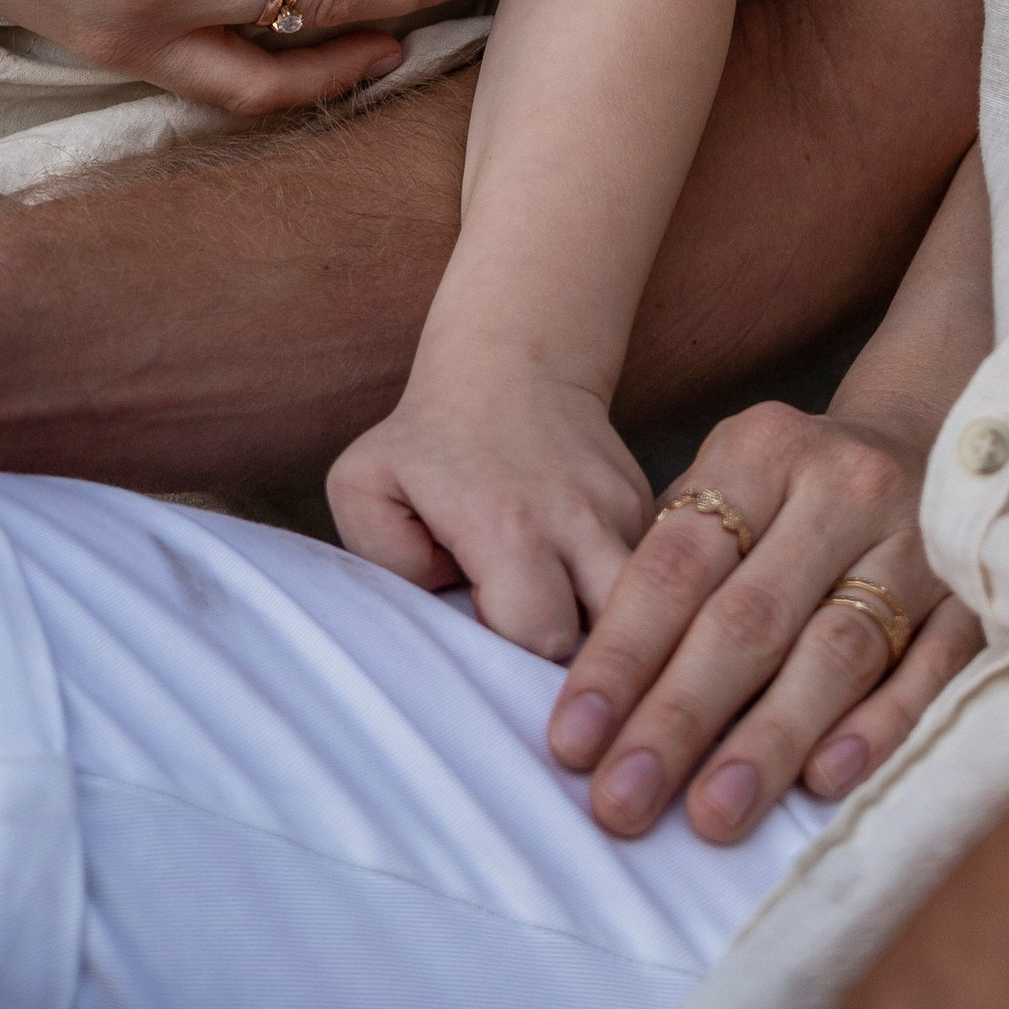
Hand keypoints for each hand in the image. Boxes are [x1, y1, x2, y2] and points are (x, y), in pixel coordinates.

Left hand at [328, 366, 654, 661]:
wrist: (509, 362)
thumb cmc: (428, 438)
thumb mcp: (365, 487)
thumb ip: (383, 560)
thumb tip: (440, 607)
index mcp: (507, 526)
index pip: (536, 635)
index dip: (511, 645)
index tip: (485, 615)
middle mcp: (578, 519)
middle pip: (606, 631)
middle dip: (570, 644)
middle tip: (528, 618)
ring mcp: (620, 509)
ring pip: (640, 604)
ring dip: (604, 617)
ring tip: (561, 605)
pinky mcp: (642, 503)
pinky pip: (643, 572)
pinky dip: (617, 585)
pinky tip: (579, 572)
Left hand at [544, 398, 983, 841]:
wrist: (930, 435)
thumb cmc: (795, 490)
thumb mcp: (728, 484)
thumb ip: (672, 566)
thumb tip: (596, 701)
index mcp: (762, 451)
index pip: (677, 565)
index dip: (622, 658)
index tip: (572, 743)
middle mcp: (841, 487)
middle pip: (750, 617)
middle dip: (678, 718)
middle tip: (623, 800)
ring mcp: (916, 540)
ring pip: (836, 652)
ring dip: (770, 741)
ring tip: (713, 814)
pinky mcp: (971, 595)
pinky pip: (927, 670)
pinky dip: (877, 728)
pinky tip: (825, 782)